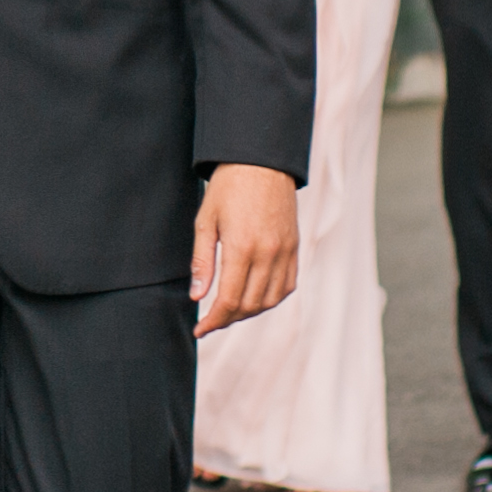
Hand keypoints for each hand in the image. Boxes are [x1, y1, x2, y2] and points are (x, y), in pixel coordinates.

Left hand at [190, 164, 299, 335]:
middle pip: (250, 305)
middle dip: (228, 319)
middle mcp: (268, 254)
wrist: (260, 161)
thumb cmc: (227, 187)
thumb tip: (197, 296)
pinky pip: (288, 285)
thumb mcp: (205, 221)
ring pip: (271, 300)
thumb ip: (202, 261)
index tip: (200, 330)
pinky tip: (255, 298)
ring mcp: (285, 251)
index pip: (230, 301)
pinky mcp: (294, 247)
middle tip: (210, 321)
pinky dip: (271, 298)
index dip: (214, 321)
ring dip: (250, 312)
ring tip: (230, 311)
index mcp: (242, 248)